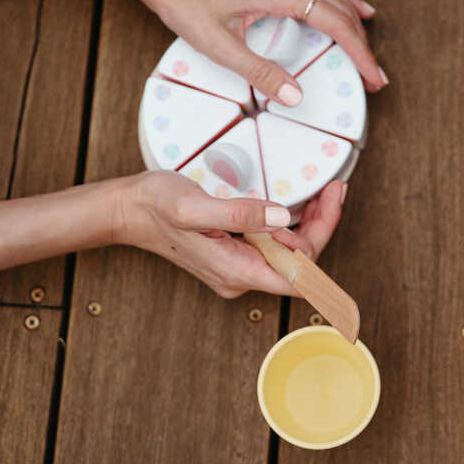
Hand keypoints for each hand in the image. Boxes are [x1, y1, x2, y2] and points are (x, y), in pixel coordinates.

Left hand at [95, 0, 385, 103]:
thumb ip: (259, 72)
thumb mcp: (219, 45)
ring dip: (354, 18)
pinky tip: (346, 4)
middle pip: (342, 8)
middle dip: (363, 42)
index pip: (338, 23)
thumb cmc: (184, 0)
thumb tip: (293, 95)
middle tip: (373, 74)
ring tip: (367, 45)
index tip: (374, 76)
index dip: (361, 52)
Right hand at [112, 170, 346, 297]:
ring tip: (326, 190)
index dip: (322, 240)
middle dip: (323, 225)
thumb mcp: (193, 206)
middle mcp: (240, 275)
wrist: (127, 210)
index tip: (332, 203)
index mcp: (235, 271)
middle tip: (335, 187)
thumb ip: (239, 214)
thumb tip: (282, 218)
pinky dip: (293, 224)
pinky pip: (275, 246)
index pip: (298, 275)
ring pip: (290, 254)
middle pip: (299, 264)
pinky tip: (302, 202)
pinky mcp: (236, 253)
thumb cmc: (154, 206)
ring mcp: (238, 266)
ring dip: (312, 224)